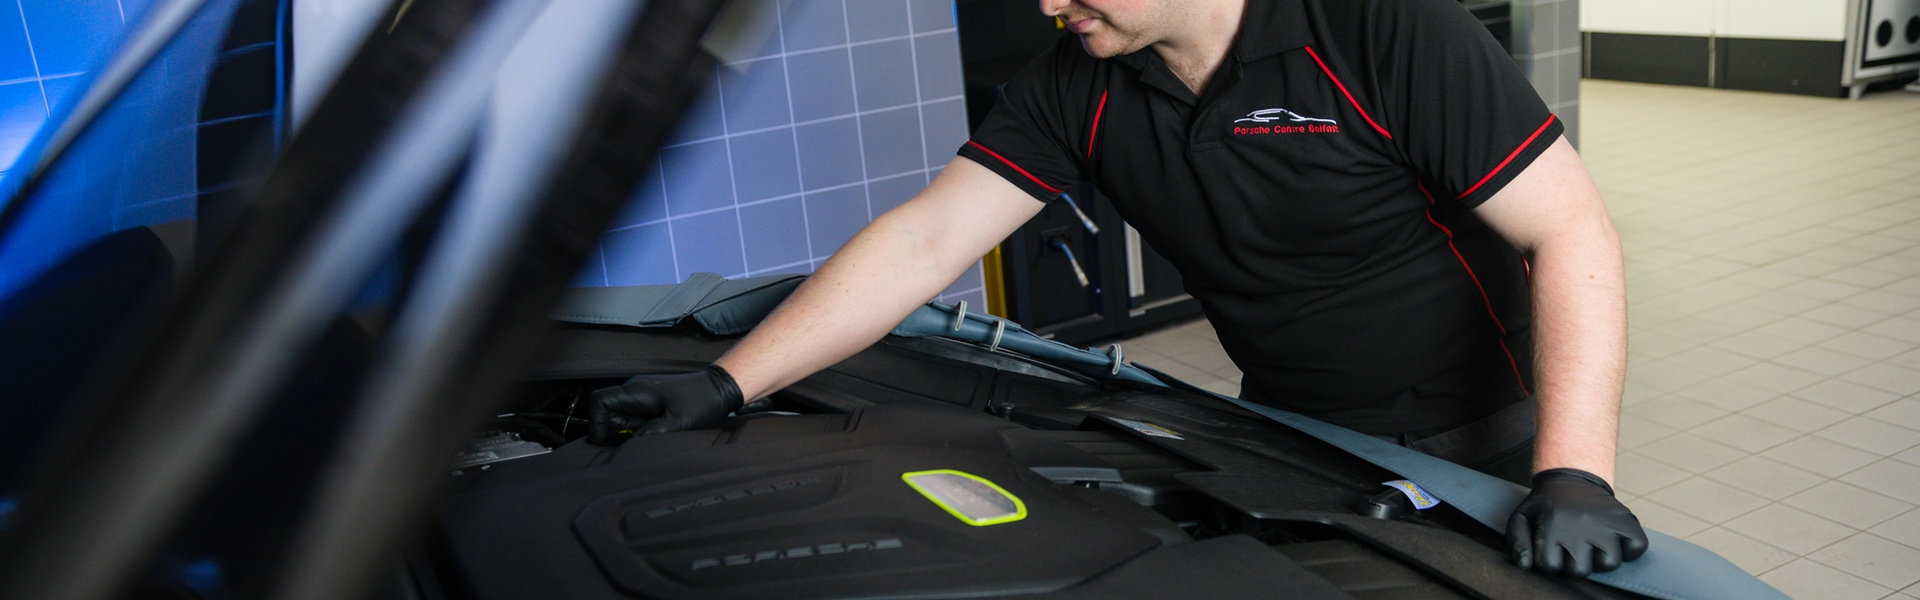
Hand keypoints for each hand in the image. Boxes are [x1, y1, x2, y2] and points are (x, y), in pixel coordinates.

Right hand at [588, 365, 743, 444]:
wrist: (719, 389)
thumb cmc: (701, 402)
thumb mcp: (675, 424)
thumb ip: (647, 435)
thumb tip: (626, 446)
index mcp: (636, 391)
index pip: (599, 403)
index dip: (595, 424)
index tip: (603, 443)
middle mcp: (634, 389)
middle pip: (606, 412)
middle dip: (614, 432)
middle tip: (634, 442)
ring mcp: (640, 394)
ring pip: (619, 416)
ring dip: (628, 431)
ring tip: (651, 433)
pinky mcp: (648, 400)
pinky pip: (632, 416)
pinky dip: (636, 428)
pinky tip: (653, 432)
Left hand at [1507, 468, 1648, 576]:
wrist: (1572, 477)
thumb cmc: (1547, 504)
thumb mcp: (1522, 516)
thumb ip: (1517, 541)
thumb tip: (1525, 565)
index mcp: (1553, 525)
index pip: (1550, 566)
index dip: (1549, 560)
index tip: (1550, 547)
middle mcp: (1580, 526)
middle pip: (1580, 570)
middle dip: (1574, 562)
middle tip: (1572, 544)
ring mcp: (1606, 524)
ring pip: (1609, 563)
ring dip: (1601, 558)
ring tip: (1592, 543)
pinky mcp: (1627, 521)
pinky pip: (1636, 548)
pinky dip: (1629, 548)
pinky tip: (1615, 540)